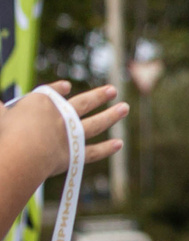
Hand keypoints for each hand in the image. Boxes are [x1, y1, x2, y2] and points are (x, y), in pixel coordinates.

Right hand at [0, 81, 126, 174]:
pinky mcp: (75, 154)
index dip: (58, 88)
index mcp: (41, 102)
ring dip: (112, 116)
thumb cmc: (4, 131)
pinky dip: (106, 149)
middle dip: (99, 96)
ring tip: (125, 108)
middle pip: (83, 103)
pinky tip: (119, 144)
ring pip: (95, 124)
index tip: (68, 85)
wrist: (20, 152)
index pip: (51, 92)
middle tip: (114, 90)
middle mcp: (60, 115)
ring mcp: (71, 135)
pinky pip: (93, 152)